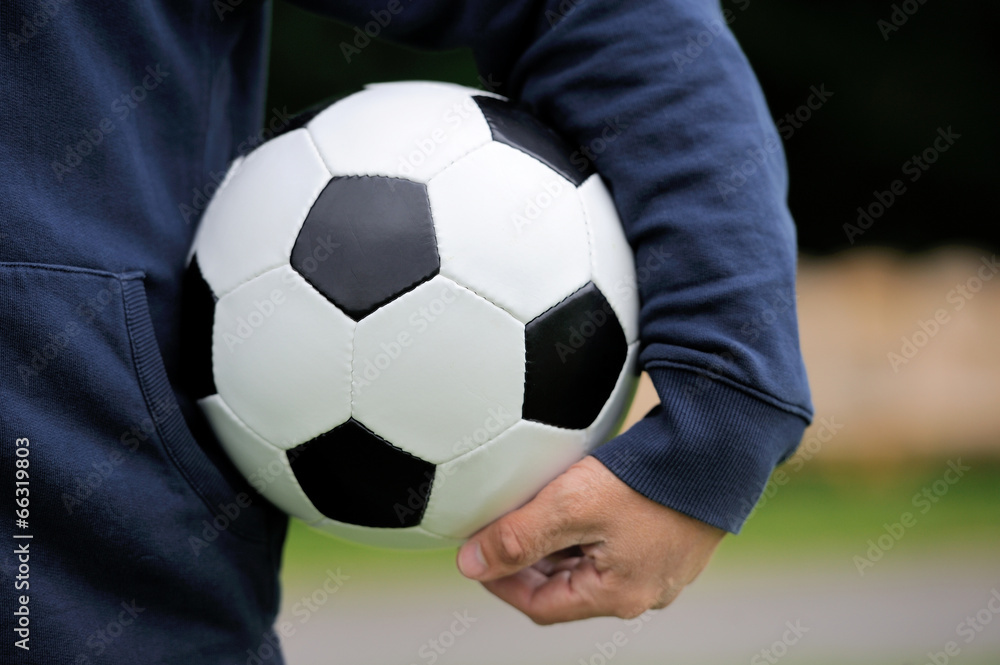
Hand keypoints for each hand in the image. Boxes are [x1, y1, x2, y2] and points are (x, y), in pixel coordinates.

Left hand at [456, 455, 724, 624]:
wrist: (719, 448)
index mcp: (618, 596)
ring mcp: (665, 564)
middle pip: (567, 586)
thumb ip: (517, 536)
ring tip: (538, 507)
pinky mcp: (676, 535)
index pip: (540, 606)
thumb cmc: (648, 480)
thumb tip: (469, 564)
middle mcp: (645, 589)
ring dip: (561, 541)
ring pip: (593, 562)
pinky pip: (619, 540)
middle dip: (531, 560)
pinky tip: (583, 493)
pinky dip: (591, 525)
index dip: (502, 582)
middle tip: (503, 529)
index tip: (478, 554)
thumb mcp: (571, 507)